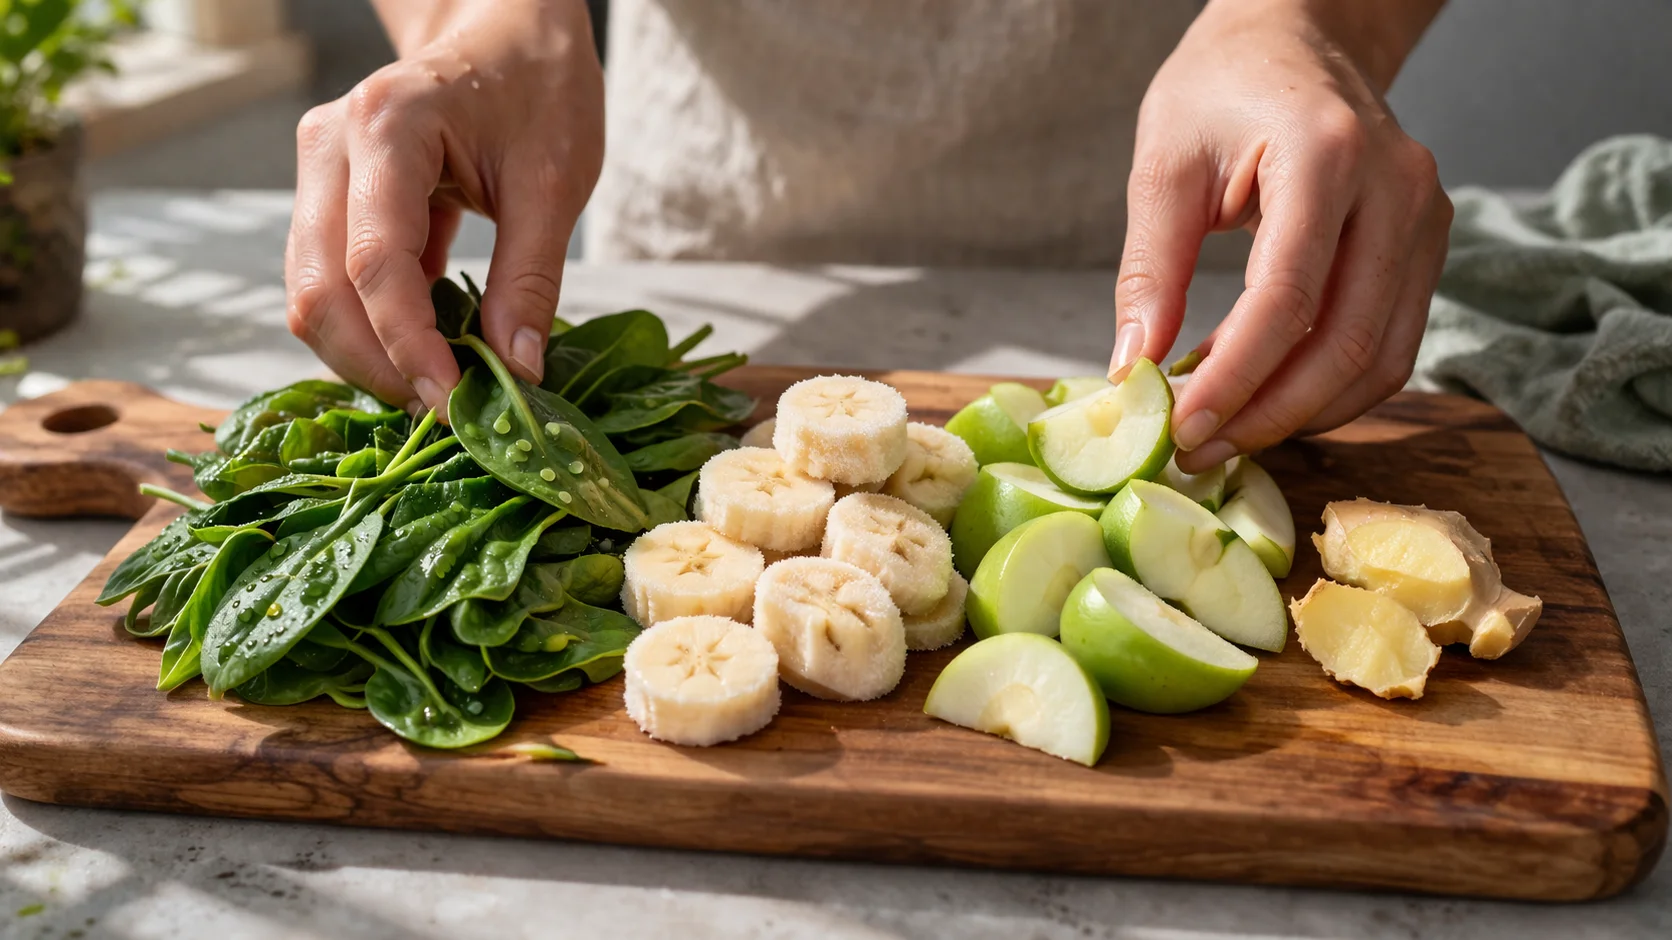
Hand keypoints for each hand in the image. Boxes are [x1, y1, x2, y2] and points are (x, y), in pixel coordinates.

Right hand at [285, 0, 602, 414]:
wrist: (507, 30)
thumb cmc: (539, 86)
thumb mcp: (556, 180)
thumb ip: (532, 280)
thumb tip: (517, 374)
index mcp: (387, 128)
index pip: (376, 264)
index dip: (409, 348)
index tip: (455, 406)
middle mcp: (330, 146)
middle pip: (318, 289)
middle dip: (375, 365)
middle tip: (445, 414)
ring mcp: (319, 170)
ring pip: (310, 293)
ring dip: (366, 355)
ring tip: (439, 389)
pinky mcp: (329, 196)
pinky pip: (331, 280)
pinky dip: (372, 328)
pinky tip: (428, 353)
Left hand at [1109, 0, 1450, 472]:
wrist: (1294, 37)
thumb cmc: (1221, 87)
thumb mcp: (1164, 164)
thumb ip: (1151, 270)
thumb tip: (1133, 371)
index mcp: (1327, 156)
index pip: (1287, 300)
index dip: (1234, 379)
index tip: (1180, 429)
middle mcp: (1396, 190)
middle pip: (1346, 344)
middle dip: (1268, 414)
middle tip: (1199, 451)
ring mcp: (1424, 219)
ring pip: (1380, 359)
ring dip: (1302, 413)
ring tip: (1226, 432)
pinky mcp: (1425, 245)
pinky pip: (1389, 344)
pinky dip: (1329, 387)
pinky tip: (1263, 393)